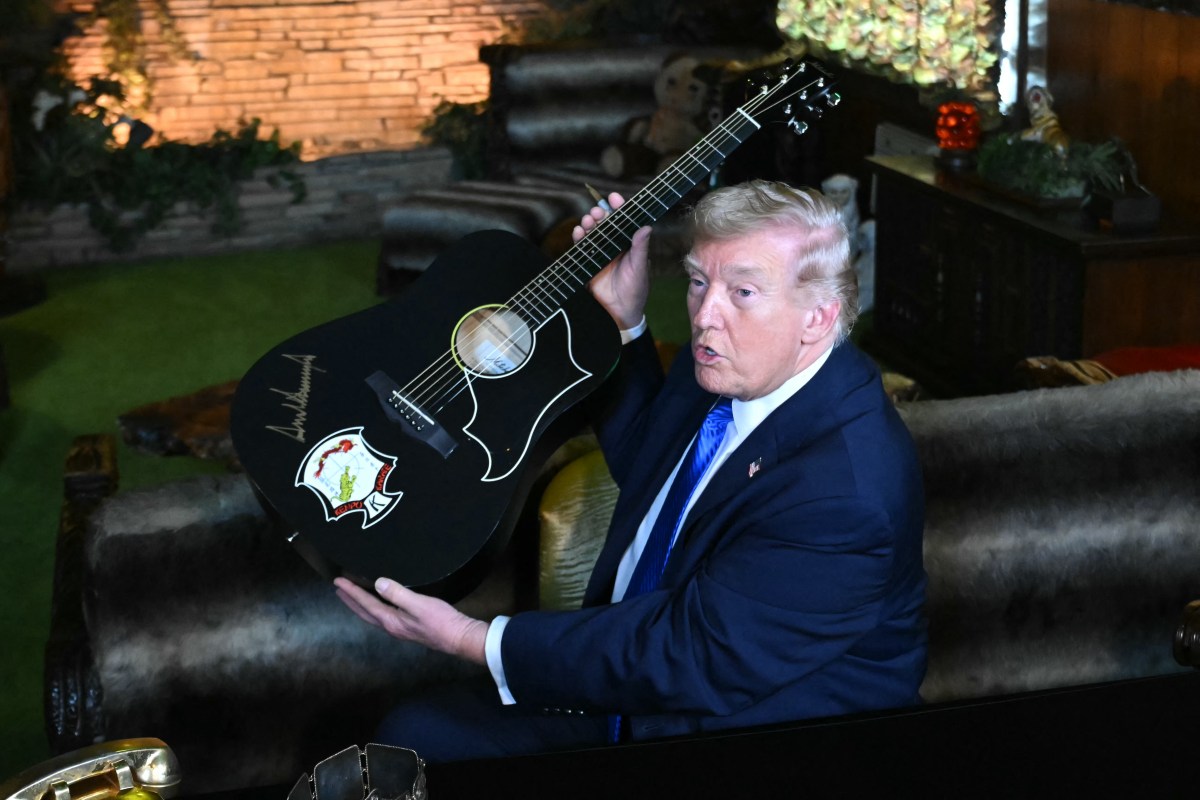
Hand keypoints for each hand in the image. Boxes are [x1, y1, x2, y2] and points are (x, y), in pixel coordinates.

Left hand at [334, 577, 487, 664]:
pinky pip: (383, 616)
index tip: (338, 582)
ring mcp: (400, 629)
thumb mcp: (419, 604)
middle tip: (338, 590)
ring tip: (353, 597)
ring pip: (373, 616)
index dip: (352, 592)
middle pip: (365, 613)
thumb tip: (378, 583)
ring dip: (361, 606)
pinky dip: (374, 609)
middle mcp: (391, 627)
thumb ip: (397, 594)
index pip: (366, 604)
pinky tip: (380, 605)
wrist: (458, 638)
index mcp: (391, 621)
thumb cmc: (440, 621)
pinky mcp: (408, 628)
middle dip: (351, 601)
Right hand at [573, 192, 651, 330]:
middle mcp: (613, 246)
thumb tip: (646, 227)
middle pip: (604, 224)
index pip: (623, 221)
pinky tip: (579, 232)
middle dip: (600, 214)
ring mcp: (600, 254)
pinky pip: (581, 248)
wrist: (620, 313)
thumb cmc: (636, 291)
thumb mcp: (639, 268)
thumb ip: (640, 248)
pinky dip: (578, 238)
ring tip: (588, 221)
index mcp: (628, 244)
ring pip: (592, 233)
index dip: (618, 208)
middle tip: (598, 211)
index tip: (613, 197)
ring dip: (588, 224)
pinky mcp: (587, 264)